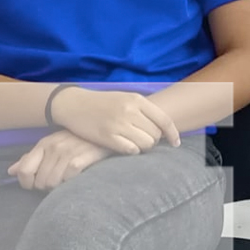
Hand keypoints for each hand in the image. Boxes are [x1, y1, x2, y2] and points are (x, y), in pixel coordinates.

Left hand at [9, 130, 110, 190]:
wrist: (107, 132)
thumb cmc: (79, 141)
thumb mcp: (53, 145)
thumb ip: (31, 158)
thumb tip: (11, 172)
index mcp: (43, 144)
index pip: (24, 170)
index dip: (27, 183)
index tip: (35, 186)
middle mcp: (53, 148)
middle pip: (39, 181)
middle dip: (46, 187)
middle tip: (57, 182)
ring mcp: (67, 153)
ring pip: (53, 183)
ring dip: (60, 187)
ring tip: (67, 181)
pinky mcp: (80, 159)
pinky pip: (67, 179)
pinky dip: (71, 183)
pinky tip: (77, 178)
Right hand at [50, 87, 180, 154]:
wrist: (73, 104)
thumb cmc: (103, 103)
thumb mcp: (126, 98)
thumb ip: (144, 110)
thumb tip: (164, 128)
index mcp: (137, 100)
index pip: (164, 120)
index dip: (173, 134)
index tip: (176, 143)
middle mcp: (130, 111)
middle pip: (156, 134)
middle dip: (153, 140)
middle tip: (143, 140)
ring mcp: (118, 124)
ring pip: (146, 144)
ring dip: (143, 147)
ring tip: (135, 144)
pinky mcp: (106, 136)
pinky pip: (130, 150)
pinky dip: (132, 151)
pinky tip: (125, 147)